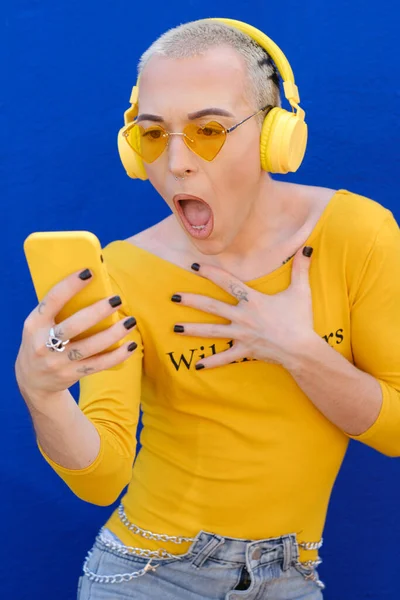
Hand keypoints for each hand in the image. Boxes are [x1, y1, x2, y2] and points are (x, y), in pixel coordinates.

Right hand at [15, 269, 137, 400]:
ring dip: (113, 334)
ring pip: (90, 347)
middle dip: (98, 311)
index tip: (89, 272)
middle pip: (74, 326)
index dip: (70, 285)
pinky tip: (131, 346)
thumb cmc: (41, 343)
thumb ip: (56, 310)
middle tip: (117, 299)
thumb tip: (92, 287)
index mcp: (34, 324)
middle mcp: (43, 344)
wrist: (33, 382)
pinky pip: (98, 365)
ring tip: (130, 322)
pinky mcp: (71, 374)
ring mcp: (58, 362)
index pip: (52, 300)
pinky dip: (117, 356)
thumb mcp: (38, 326)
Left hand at [172, 246, 314, 369]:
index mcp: (253, 300)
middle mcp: (243, 317)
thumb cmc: (300, 320)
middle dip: (191, 301)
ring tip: (175, 328)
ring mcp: (242, 335)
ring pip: (212, 332)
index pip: (227, 282)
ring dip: (192, 329)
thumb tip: (307, 246)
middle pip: (211, 306)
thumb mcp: (300, 291)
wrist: (302, 349)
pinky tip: (196, 365)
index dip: (210, 273)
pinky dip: (211, 361)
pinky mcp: (244, 351)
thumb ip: (301, 268)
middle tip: (173, 297)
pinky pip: (225, 357)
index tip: (194, 266)